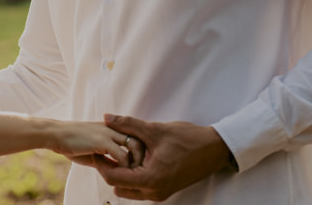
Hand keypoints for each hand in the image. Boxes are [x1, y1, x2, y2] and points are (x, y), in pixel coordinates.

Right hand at [51, 120, 144, 168]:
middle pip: (141, 139)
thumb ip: (108, 156)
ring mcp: (109, 133)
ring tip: (130, 174)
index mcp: (112, 127)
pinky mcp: (102, 141)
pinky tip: (117, 174)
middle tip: (137, 171)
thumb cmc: (73, 143)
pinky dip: (123, 167)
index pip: (136, 136)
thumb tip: (119, 170)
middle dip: (142, 157)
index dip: (140, 151)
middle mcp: (114, 127)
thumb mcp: (95, 149)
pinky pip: (122, 156)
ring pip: (136, 146)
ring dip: (136, 163)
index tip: (136, 166)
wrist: (56, 135)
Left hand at [87, 114, 232, 200]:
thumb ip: (128, 124)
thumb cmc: (188, 140)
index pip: (113, 178)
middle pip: (118, 187)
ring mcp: (160, 194)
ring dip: (120, 173)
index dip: (101, 163)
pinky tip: (132, 157)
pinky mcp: (164, 190)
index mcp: (150, 180)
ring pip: (128, 189)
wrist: (215, 149)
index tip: (96, 148)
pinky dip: (132, 174)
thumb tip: (106, 117)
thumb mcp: (155, 130)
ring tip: (117, 151)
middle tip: (104, 149)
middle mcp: (154, 192)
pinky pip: (139, 188)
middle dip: (109, 169)